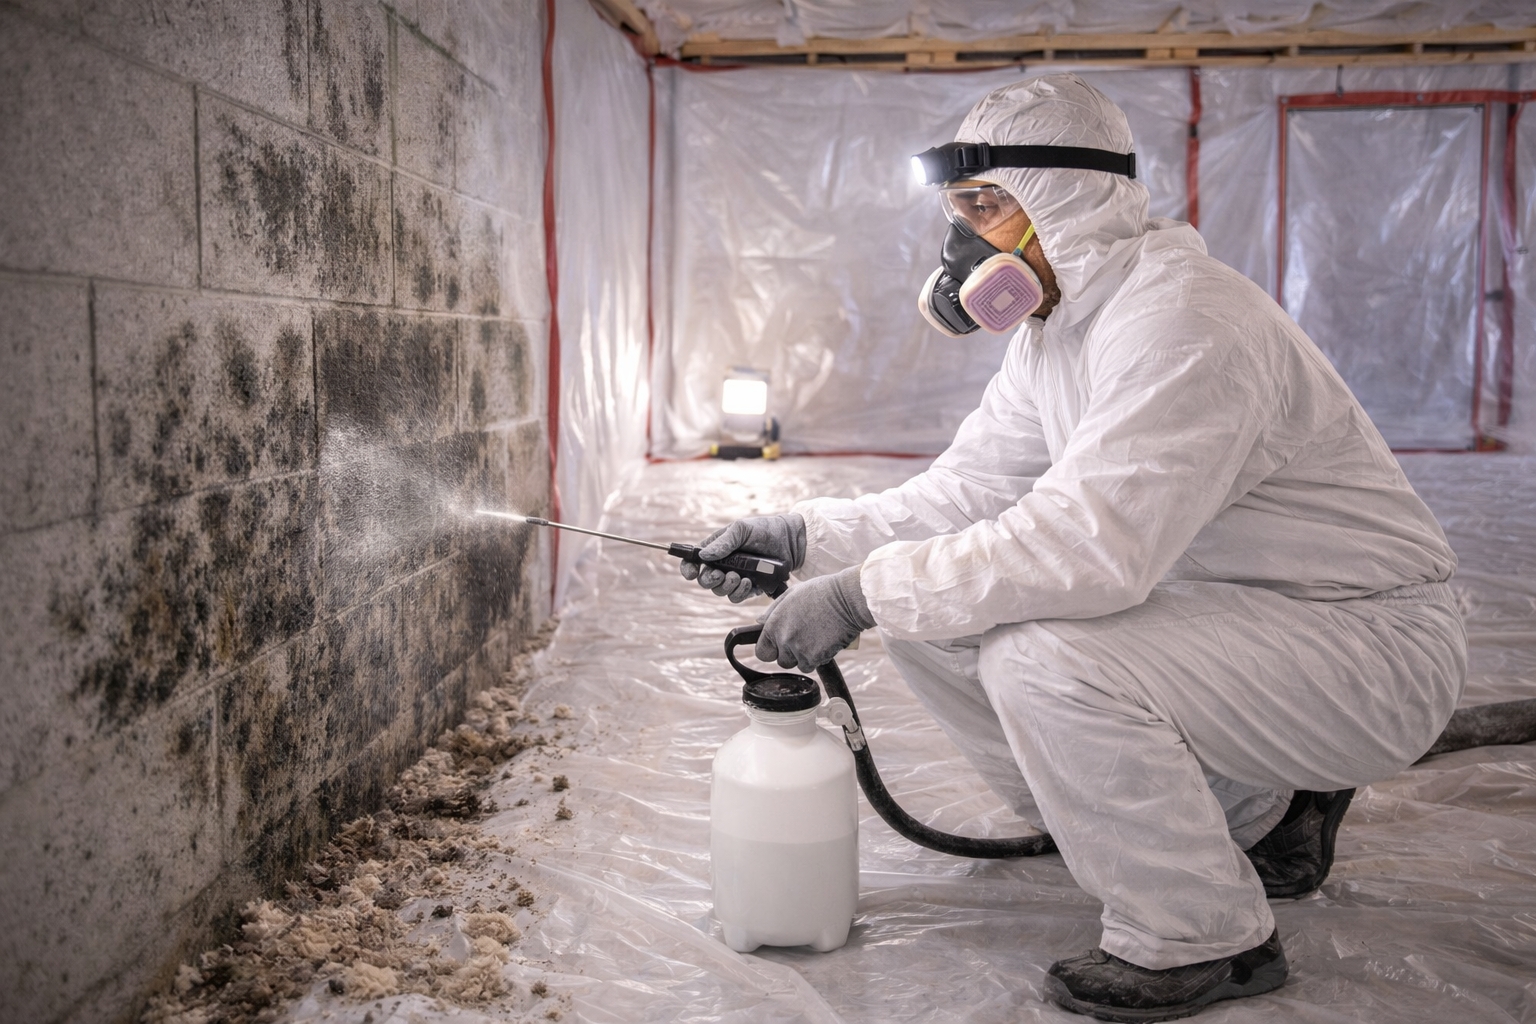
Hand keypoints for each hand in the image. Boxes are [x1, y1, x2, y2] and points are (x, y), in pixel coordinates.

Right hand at [680, 513, 806, 602]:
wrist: (790, 542)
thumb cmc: (764, 530)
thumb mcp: (742, 529)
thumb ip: (723, 542)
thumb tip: (704, 556)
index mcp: (716, 549)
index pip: (694, 561)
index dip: (688, 569)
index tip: (691, 573)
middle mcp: (723, 565)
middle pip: (705, 580)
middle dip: (710, 580)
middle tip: (721, 575)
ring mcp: (735, 577)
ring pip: (720, 591)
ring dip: (726, 586)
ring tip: (739, 577)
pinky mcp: (749, 587)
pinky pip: (737, 597)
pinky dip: (740, 592)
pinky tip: (748, 583)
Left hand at [756, 565, 875, 671]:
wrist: (847, 599)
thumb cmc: (822, 592)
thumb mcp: (792, 594)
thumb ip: (773, 611)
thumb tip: (759, 622)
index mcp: (774, 624)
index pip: (762, 652)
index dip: (772, 650)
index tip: (780, 647)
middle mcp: (783, 639)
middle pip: (781, 661)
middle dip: (791, 654)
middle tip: (804, 639)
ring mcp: (799, 650)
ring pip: (798, 664)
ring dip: (805, 656)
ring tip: (816, 638)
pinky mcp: (815, 657)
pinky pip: (812, 666)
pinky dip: (818, 658)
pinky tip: (825, 642)